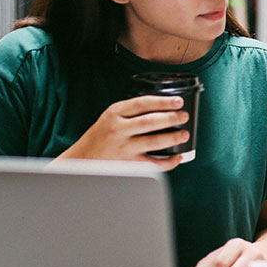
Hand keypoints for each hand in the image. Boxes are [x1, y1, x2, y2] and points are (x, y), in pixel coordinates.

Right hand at [58, 95, 188, 170]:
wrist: (81, 159)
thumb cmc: (100, 136)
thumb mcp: (110, 117)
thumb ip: (130, 111)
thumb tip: (163, 107)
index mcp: (114, 113)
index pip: (142, 103)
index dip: (163, 101)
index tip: (178, 101)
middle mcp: (118, 130)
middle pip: (151, 121)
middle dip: (172, 118)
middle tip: (184, 116)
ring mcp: (124, 148)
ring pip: (154, 142)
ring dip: (173, 138)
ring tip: (184, 134)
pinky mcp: (129, 164)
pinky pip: (154, 163)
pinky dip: (169, 161)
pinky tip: (178, 157)